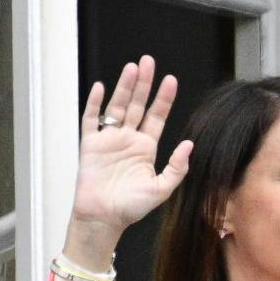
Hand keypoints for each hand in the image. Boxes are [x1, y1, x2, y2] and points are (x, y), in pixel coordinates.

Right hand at [69, 56, 190, 250]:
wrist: (103, 219)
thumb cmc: (131, 208)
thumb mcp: (161, 189)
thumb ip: (177, 168)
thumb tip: (189, 144)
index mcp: (146, 148)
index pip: (157, 116)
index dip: (163, 98)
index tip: (171, 79)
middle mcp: (128, 140)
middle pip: (137, 104)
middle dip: (143, 83)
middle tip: (148, 61)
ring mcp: (109, 140)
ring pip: (117, 107)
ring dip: (123, 87)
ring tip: (131, 67)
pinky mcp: (90, 145)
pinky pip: (91, 120)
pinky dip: (95, 104)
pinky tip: (102, 87)